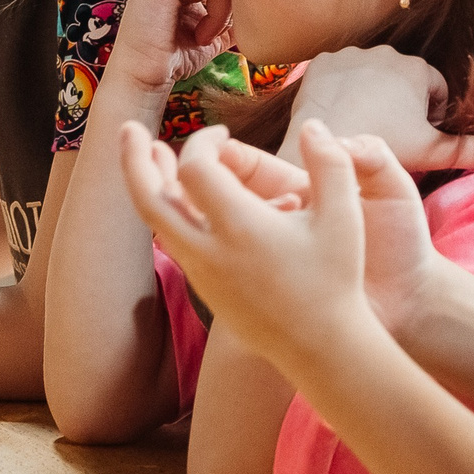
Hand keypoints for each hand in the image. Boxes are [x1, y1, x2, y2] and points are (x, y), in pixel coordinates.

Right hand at [109, 0, 236, 97]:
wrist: (147, 76)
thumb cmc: (175, 56)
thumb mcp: (216, 29)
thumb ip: (234, 9)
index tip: (235, 26)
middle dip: (234, 0)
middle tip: (223, 33)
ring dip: (225, 6)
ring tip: (208, 36)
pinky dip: (218, 2)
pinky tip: (203, 32)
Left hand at [119, 118, 383, 364]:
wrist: (320, 347)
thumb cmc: (335, 280)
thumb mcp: (344, 216)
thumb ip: (331, 163)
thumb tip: (313, 125)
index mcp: (240, 227)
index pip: (195, 168)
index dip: (203, 141)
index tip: (222, 135)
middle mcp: (209, 250)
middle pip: (150, 198)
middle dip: (134, 159)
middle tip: (128, 129)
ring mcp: (201, 273)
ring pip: (156, 222)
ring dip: (148, 184)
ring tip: (148, 153)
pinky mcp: (203, 288)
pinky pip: (173, 241)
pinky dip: (167, 210)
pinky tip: (177, 195)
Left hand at [286, 47, 473, 174]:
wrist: (327, 142)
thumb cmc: (383, 145)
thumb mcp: (430, 152)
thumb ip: (468, 151)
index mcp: (418, 69)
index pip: (436, 88)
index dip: (430, 114)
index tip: (416, 135)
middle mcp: (386, 52)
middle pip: (402, 78)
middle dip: (401, 101)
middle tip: (389, 133)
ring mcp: (352, 53)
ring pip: (369, 74)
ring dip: (370, 93)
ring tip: (363, 123)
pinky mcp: (323, 60)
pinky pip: (338, 73)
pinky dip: (340, 88)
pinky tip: (339, 111)